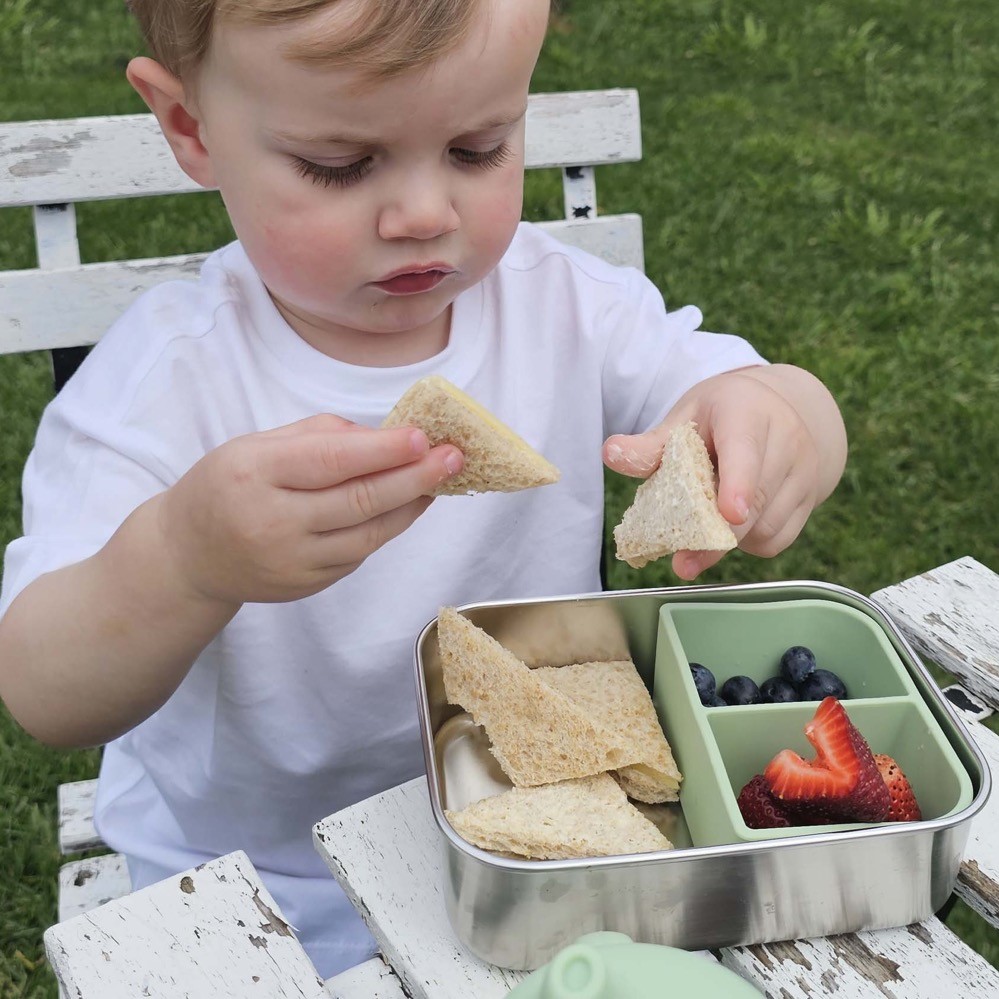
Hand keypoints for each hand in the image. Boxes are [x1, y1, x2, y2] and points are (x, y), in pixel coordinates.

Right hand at [152, 414, 463, 603]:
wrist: (187, 557)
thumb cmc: (226, 487)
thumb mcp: (255, 445)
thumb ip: (317, 435)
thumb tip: (381, 436)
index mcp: (254, 474)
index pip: (330, 461)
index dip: (382, 450)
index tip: (423, 437)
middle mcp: (272, 522)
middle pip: (358, 500)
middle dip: (414, 477)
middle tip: (453, 458)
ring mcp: (291, 562)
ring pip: (368, 534)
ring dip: (411, 506)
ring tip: (441, 480)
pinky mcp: (306, 586)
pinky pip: (358, 554)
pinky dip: (387, 528)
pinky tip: (407, 505)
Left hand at [603, 365, 844, 580]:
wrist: (783, 408)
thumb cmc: (723, 415)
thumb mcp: (686, 418)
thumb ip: (651, 444)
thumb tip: (610, 454)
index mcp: (746, 411)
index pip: (745, 450)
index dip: (739, 483)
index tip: (729, 513)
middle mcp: (787, 439)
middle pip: (756, 500)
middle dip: (718, 538)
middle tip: (684, 563)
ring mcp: (804, 471)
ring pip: (767, 526)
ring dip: (730, 542)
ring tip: (701, 532)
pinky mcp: (810, 500)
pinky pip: (778, 539)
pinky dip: (749, 545)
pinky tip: (731, 530)